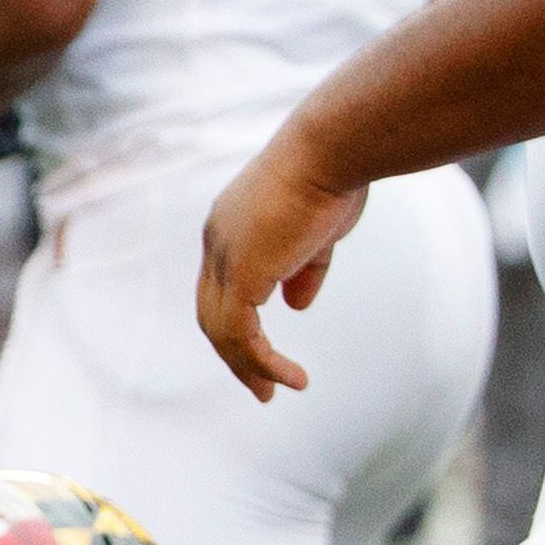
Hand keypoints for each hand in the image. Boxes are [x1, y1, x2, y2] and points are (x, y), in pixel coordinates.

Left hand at [198, 134, 367, 401]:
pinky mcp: (240, 272)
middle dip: (234, 355)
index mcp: (229, 229)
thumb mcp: (317, 232)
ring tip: (275, 393)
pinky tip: (290, 378)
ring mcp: (223, 256)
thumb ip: (302, 269)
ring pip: (220, 329)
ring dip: (247, 367)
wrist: (330, 152)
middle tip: (262, 390)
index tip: (264, 354)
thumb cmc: (333, 180)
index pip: (221, 288)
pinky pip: (239, 332)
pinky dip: (260, 361)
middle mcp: (216, 242)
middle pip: (211, 313)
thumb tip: (295, 306)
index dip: (238, 323)